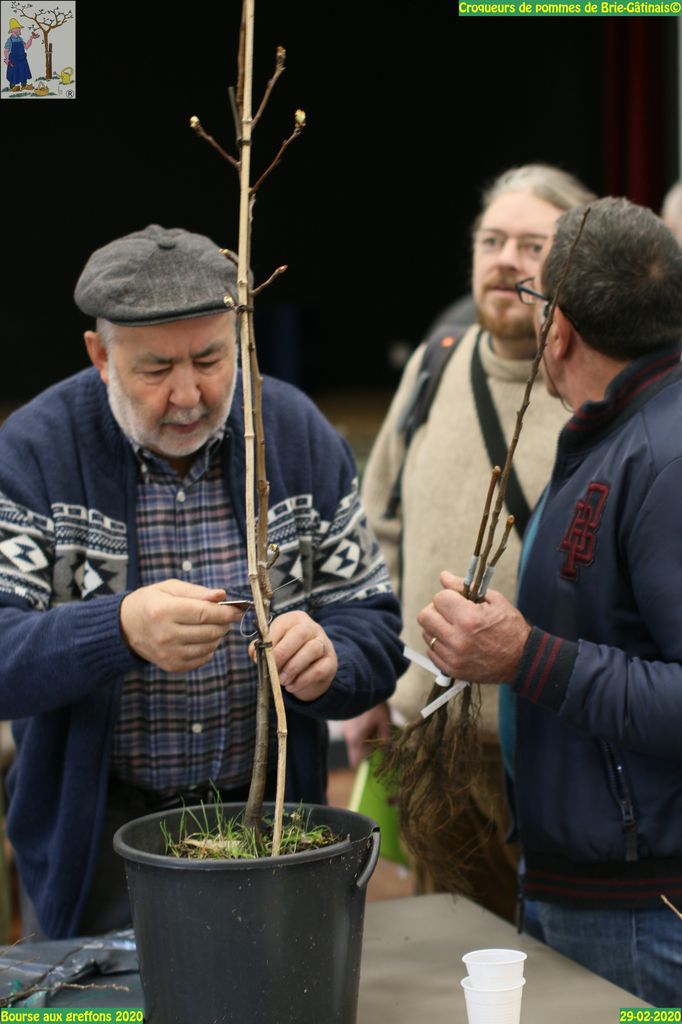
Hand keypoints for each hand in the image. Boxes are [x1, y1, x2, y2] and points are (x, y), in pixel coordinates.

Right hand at [120, 579, 241, 671]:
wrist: (125, 628)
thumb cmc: (150, 602)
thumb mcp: (169, 588)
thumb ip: (197, 591)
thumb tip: (222, 595)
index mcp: (164, 611)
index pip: (204, 613)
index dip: (225, 612)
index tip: (238, 609)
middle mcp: (165, 635)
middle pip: (209, 631)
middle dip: (223, 623)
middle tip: (225, 615)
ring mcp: (168, 653)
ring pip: (209, 646)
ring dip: (217, 635)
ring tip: (210, 625)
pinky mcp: (171, 666)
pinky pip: (202, 659)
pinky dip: (208, 648)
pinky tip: (201, 638)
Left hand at [250, 611, 336, 701]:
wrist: (312, 668)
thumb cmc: (289, 654)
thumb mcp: (275, 647)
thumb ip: (262, 648)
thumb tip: (254, 651)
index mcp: (294, 619)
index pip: (282, 625)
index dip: (271, 642)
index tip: (263, 657)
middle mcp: (312, 627)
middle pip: (300, 634)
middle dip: (282, 654)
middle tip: (272, 670)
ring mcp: (324, 643)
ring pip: (312, 650)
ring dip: (293, 667)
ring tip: (282, 681)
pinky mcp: (331, 661)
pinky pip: (319, 669)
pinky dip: (303, 680)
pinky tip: (292, 686)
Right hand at [341, 704, 391, 768]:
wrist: (363, 686)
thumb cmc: (376, 706)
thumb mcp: (384, 723)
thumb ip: (384, 740)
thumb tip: (386, 754)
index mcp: (356, 739)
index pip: (356, 761)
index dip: (364, 765)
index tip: (372, 765)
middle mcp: (347, 736)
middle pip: (355, 752)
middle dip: (366, 752)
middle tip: (378, 746)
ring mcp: (344, 728)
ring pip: (354, 742)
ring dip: (363, 741)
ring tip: (374, 731)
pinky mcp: (344, 722)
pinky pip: (352, 733)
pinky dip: (359, 733)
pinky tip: (368, 724)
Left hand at [417, 571, 530, 684]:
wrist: (522, 661)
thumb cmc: (510, 628)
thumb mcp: (494, 601)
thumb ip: (465, 587)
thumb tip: (443, 576)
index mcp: (469, 619)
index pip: (439, 598)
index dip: (448, 596)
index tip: (458, 601)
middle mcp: (457, 639)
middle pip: (425, 616)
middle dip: (436, 610)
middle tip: (450, 613)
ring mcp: (453, 657)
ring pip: (426, 634)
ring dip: (437, 627)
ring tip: (454, 628)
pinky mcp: (452, 669)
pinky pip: (431, 651)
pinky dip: (439, 645)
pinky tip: (454, 642)